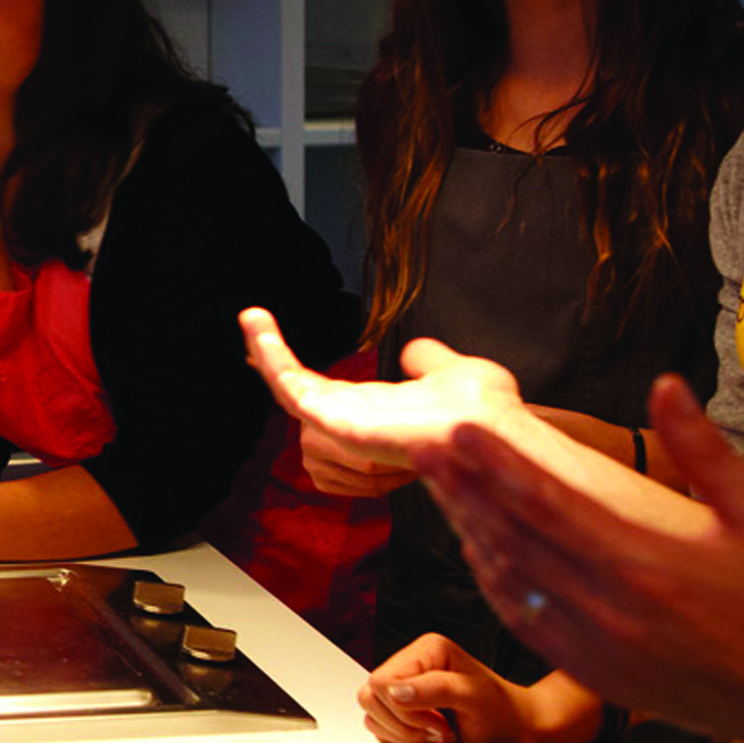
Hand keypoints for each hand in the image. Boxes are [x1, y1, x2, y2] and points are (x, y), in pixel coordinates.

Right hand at [240, 308, 523, 489]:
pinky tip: (260, 329)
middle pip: (294, 389)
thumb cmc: (481, 412)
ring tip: (255, 320)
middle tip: (252, 316)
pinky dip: (273, 360)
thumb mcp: (451, 371)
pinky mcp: (337, 423)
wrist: (491, 425)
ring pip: (288, 390)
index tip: (266, 333)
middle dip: (267, 354)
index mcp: (372, 409)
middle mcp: (352, 421)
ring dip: (269, 353)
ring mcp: (342, 425)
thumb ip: (427, 360)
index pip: (317, 388)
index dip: (290, 362)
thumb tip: (412, 351)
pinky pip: (293, 394)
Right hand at [360, 635, 555, 742]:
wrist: (516, 730)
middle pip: (371, 697)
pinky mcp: (399, 706)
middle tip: (440, 728)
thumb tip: (396, 690)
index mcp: (426, 650)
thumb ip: (436, 689)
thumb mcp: (475, 698)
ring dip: (403, 733)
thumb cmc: (504, 713)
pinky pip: (377, 724)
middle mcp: (411, 663)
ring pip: (371, 712)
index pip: (383, 682)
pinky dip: (400, 738)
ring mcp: (403, 684)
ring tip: (436, 731)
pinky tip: (427, 735)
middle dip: (405, 723)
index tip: (440, 721)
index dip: (406, 710)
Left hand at [415, 372, 743, 742]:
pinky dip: (493, 581)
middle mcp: (609, 607)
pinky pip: (522, 620)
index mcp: (645, 564)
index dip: (494, 466)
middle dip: (464, 489)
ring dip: (470, 530)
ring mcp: (595, 645)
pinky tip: (478, 549)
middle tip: (426, 449)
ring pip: (508, 580)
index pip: (547, 504)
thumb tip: (666, 386)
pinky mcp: (592, 671)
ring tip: (442, 488)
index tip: (457, 432)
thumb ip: (706, 449)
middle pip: (512, 538)